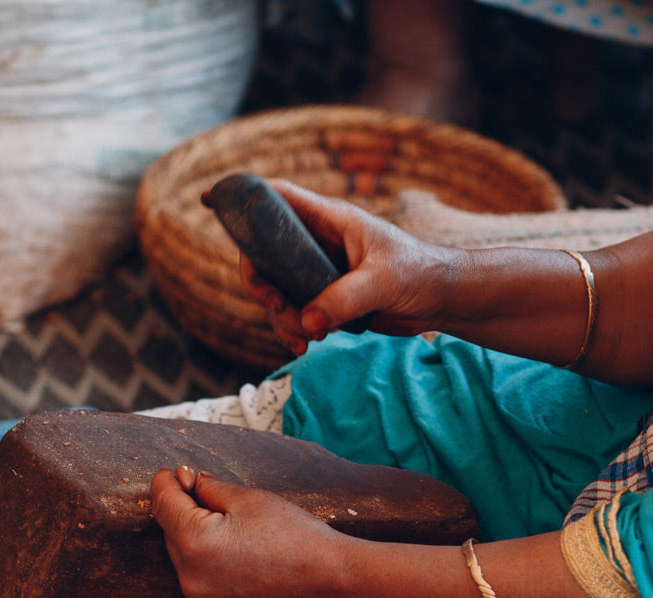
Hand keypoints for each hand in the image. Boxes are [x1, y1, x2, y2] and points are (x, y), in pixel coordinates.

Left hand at [149, 466, 354, 597]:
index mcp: (194, 543)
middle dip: (189, 519)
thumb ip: (210, 489)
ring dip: (203, 554)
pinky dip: (218, 583)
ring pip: (190, 570)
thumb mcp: (251, 499)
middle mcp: (191, 582)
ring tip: (244, 547)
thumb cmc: (297, 537)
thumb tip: (190, 484)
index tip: (172, 475)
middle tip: (220, 508)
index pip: (162, 504)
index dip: (166, 483)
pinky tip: (249, 574)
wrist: (335, 585)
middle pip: (173, 538)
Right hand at [236, 180, 464, 356]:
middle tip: (275, 305)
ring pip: (276, 290)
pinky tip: (305, 345)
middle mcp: (319, 243)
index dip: (242, 197)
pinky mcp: (326, 299)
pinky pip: (294, 313)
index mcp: (330, 220)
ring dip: (280, 316)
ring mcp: (319, 272)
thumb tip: (309, 319)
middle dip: (260, 283)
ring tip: (305, 337)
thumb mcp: (383, 281)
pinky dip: (293, 330)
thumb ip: (344, 299)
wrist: (443, 300)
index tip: (210, 199)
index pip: (278, 198)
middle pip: (264, 254)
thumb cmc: (421, 273)